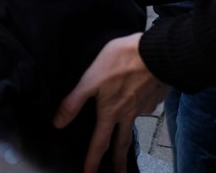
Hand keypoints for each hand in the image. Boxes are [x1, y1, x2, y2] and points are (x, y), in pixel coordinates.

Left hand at [53, 33, 167, 172]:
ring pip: (133, 127)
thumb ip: (73, 102)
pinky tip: (137, 104)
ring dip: (129, 140)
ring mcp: (143, 107)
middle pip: (122, 144)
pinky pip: (144, 109)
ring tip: (126, 146)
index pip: (99, 143)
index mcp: (110, 112)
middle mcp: (128, 114)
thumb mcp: (90, 80)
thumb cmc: (120, 62)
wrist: (157, 54)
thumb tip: (58, 122)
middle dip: (119, 163)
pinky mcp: (153, 98)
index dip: (93, 160)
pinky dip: (140, 112)